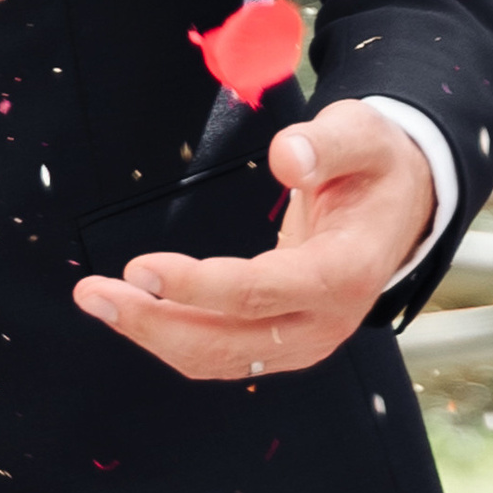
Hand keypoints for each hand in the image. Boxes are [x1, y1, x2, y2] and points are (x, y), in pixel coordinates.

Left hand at [69, 101, 435, 381]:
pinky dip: (172, 337)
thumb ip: (326, 142)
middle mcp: (326, 321)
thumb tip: (286, 156)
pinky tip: (131, 310)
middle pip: (231, 342)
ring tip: (96, 298)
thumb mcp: (361, 134)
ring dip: (153, 335)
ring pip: (220, 358)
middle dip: (155, 324)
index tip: (139, 267)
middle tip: (93, 293)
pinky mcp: (284, 344)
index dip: (197, 286)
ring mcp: (305, 341)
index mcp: (346, 272)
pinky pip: (222, 354)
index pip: (261, 292)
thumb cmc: (373, 163)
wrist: (399, 205)